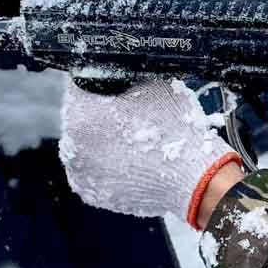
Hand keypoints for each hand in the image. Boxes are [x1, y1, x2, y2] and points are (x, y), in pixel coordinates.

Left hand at [60, 80, 242, 228]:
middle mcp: (73, 148)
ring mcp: (82, 175)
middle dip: (99, 115)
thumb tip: (116, 74)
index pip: (80, 86)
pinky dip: (108, 164)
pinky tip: (131, 160)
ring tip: (132, 141)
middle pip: (80, 118)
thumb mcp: (152, 84)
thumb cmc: (176, 131)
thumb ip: (125, 77)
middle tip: (127, 117)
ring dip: (102, 141)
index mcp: (81, 116)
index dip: (99, 83)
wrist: (194, 177)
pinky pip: (95, 171)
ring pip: (86, 146)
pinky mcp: (94, 194)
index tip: (113, 89)